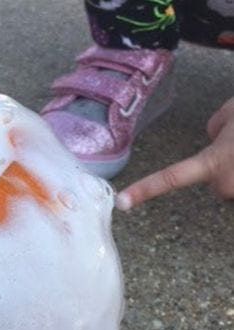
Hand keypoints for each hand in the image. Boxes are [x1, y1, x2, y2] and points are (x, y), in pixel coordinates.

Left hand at [116, 97, 233, 210]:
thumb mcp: (232, 112)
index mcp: (212, 163)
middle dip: (223, 160)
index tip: (121, 202)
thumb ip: (213, 127)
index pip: (170, 178)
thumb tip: (213, 137)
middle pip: (210, 177)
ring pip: (230, 177)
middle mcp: (224, 185)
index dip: (144, 190)